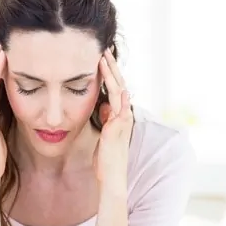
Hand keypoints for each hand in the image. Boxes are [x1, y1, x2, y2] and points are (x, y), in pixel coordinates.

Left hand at [93, 48, 133, 189]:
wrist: (111, 175)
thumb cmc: (106, 156)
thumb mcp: (104, 132)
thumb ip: (105, 118)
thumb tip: (103, 106)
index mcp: (118, 115)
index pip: (115, 89)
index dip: (109, 74)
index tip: (101, 59)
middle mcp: (123, 114)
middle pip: (119, 85)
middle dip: (111, 67)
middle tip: (104, 50)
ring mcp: (122, 120)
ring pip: (119, 91)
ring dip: (112, 74)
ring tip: (104, 58)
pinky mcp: (117, 126)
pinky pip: (119, 106)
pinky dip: (117, 94)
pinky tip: (115, 82)